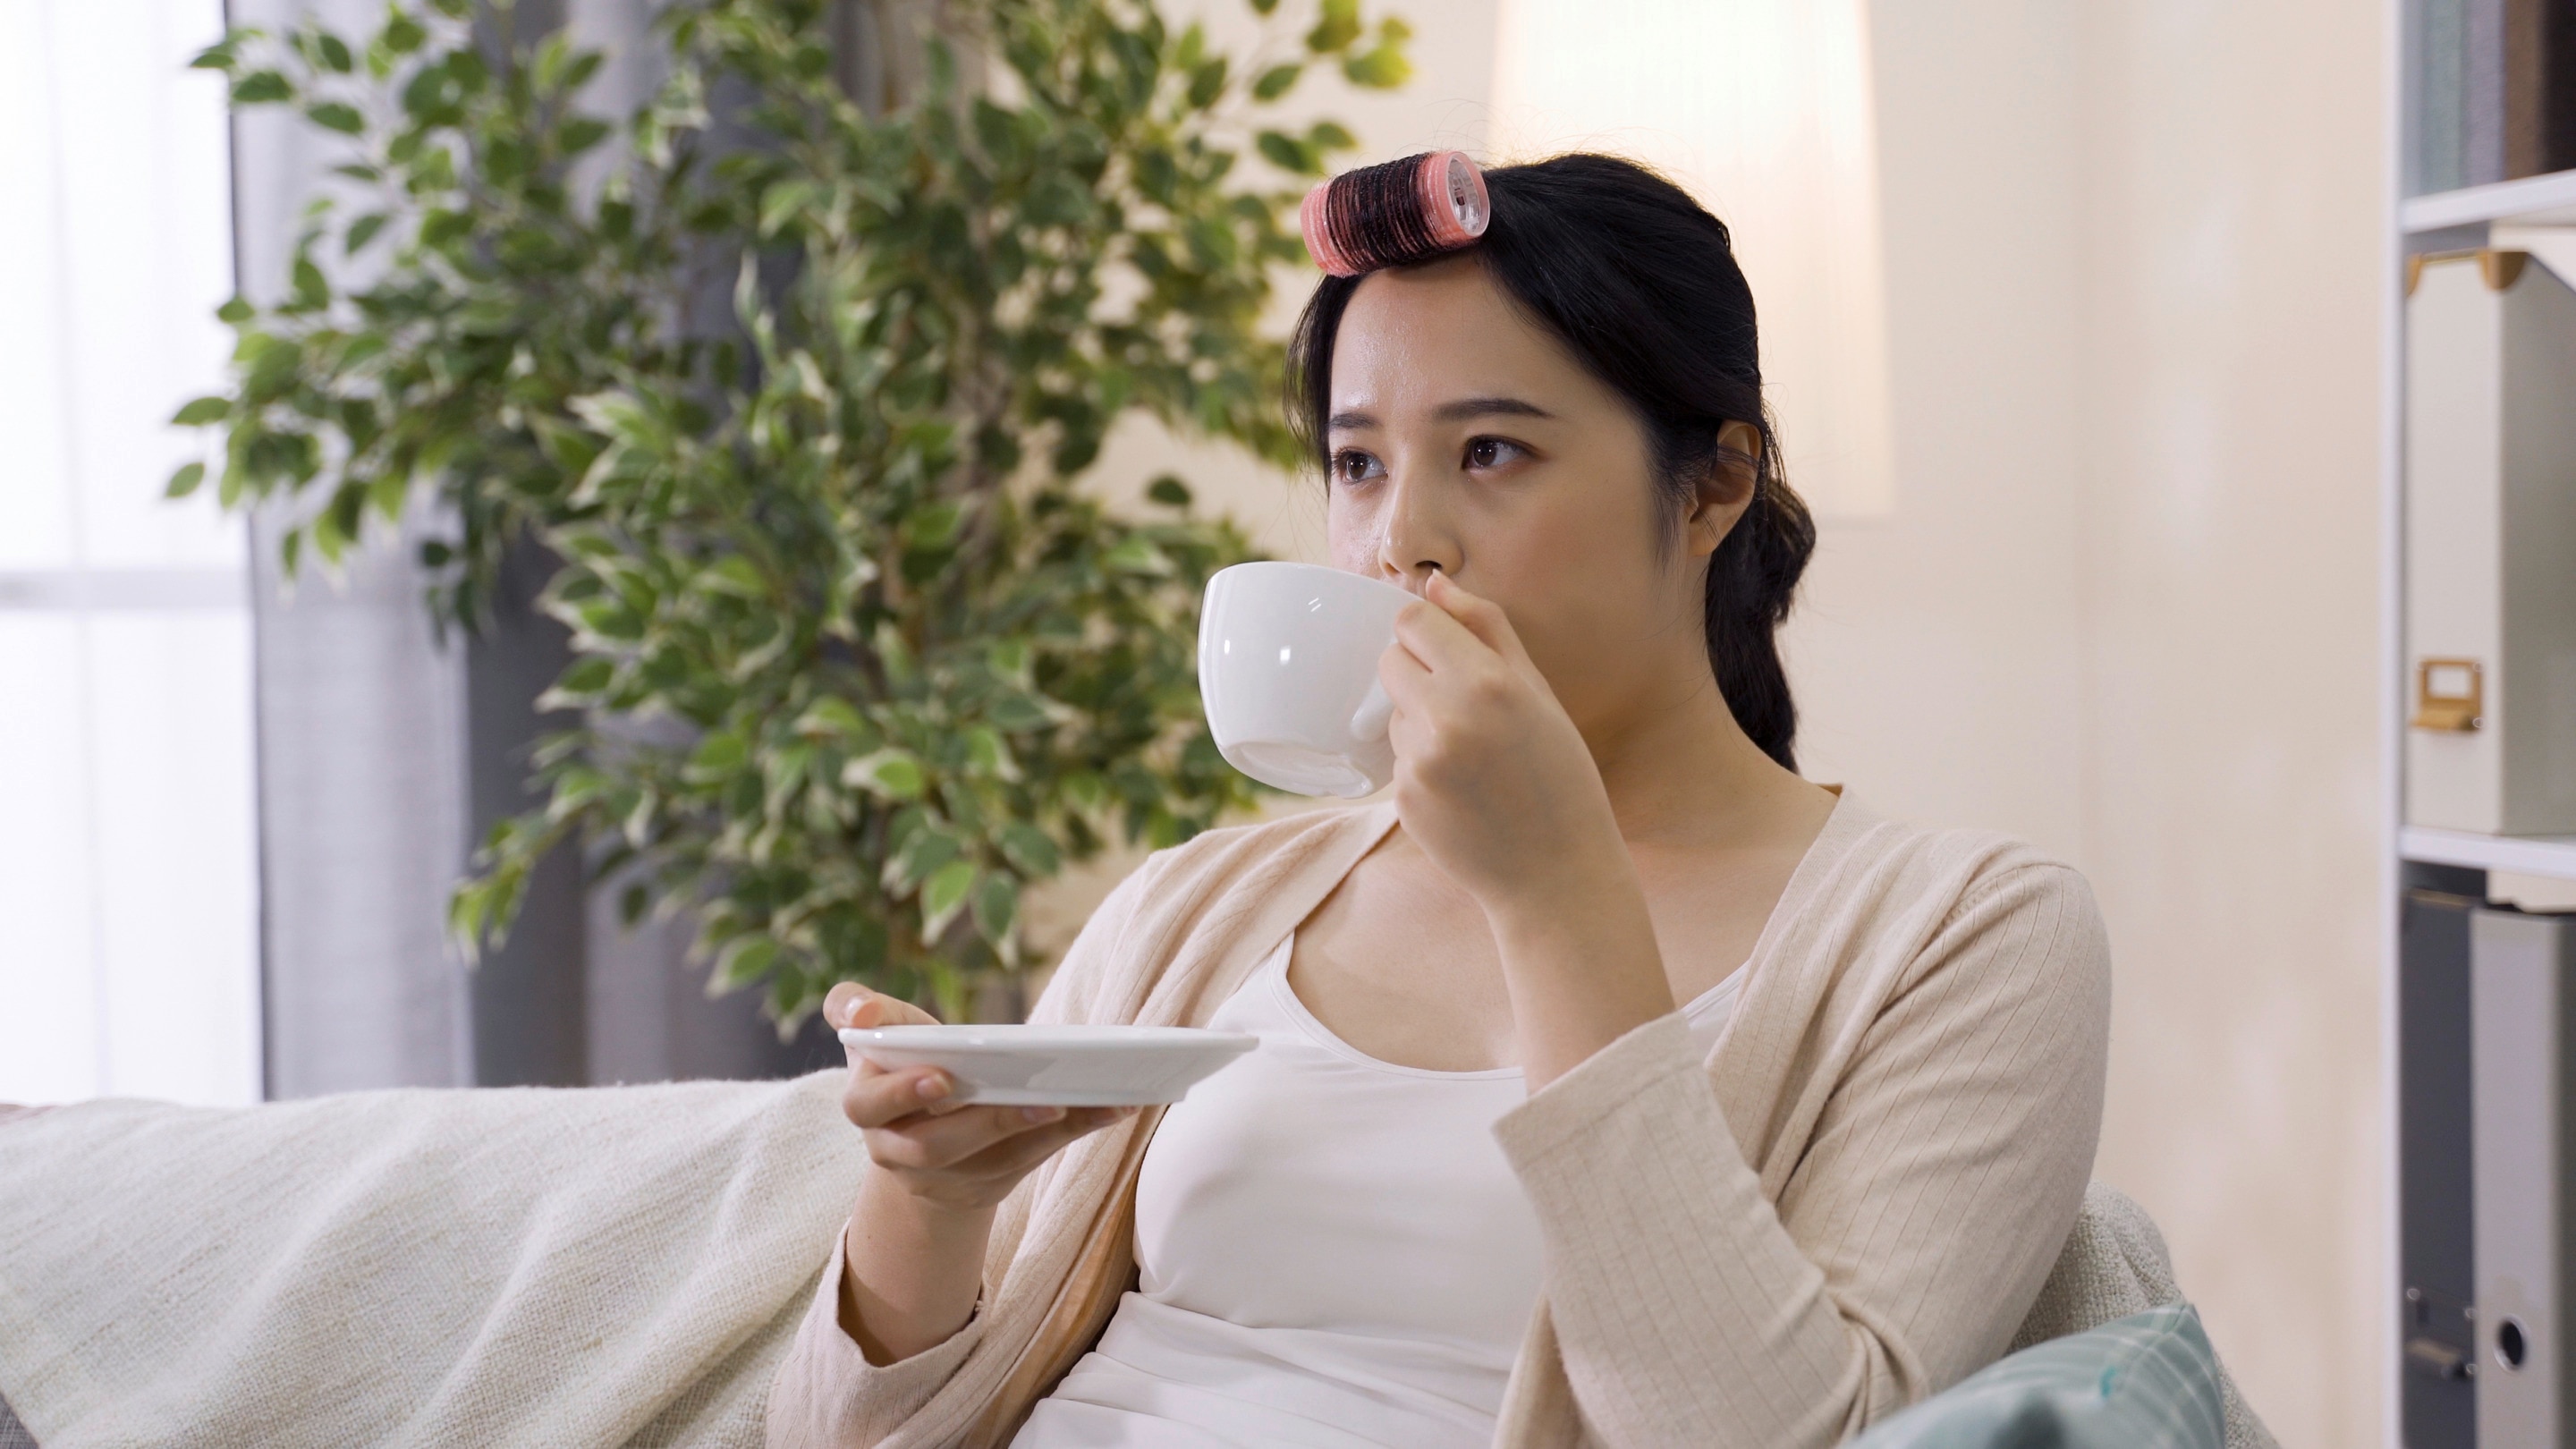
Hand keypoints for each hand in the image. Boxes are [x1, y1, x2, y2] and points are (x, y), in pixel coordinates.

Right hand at [828, 984, 1131, 1214]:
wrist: (917, 1140)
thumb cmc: (902, 1065)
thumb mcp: (879, 1036)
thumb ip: (856, 1009)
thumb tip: (860, 1011)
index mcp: (868, 1108)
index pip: (870, 1105)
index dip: (902, 1092)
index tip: (942, 1075)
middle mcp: (899, 1152)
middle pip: (936, 1147)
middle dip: (986, 1122)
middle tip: (1037, 1099)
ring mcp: (945, 1178)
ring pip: (993, 1161)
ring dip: (1041, 1132)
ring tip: (1084, 1100)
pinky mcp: (988, 1185)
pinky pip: (1032, 1161)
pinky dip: (1072, 1134)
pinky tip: (1110, 1107)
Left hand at [1376, 571, 1629, 913]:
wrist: (1556, 872)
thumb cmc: (1560, 778)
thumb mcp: (1539, 693)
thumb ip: (1487, 629)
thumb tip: (1434, 584)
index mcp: (1488, 683)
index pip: (1411, 621)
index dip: (1426, 631)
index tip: (1445, 647)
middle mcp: (1447, 718)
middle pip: (1390, 660)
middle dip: (1417, 671)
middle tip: (1463, 703)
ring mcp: (1419, 762)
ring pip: (1394, 711)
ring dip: (1421, 721)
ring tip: (1472, 757)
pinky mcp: (1403, 798)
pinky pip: (1398, 757)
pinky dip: (1422, 764)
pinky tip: (1462, 789)